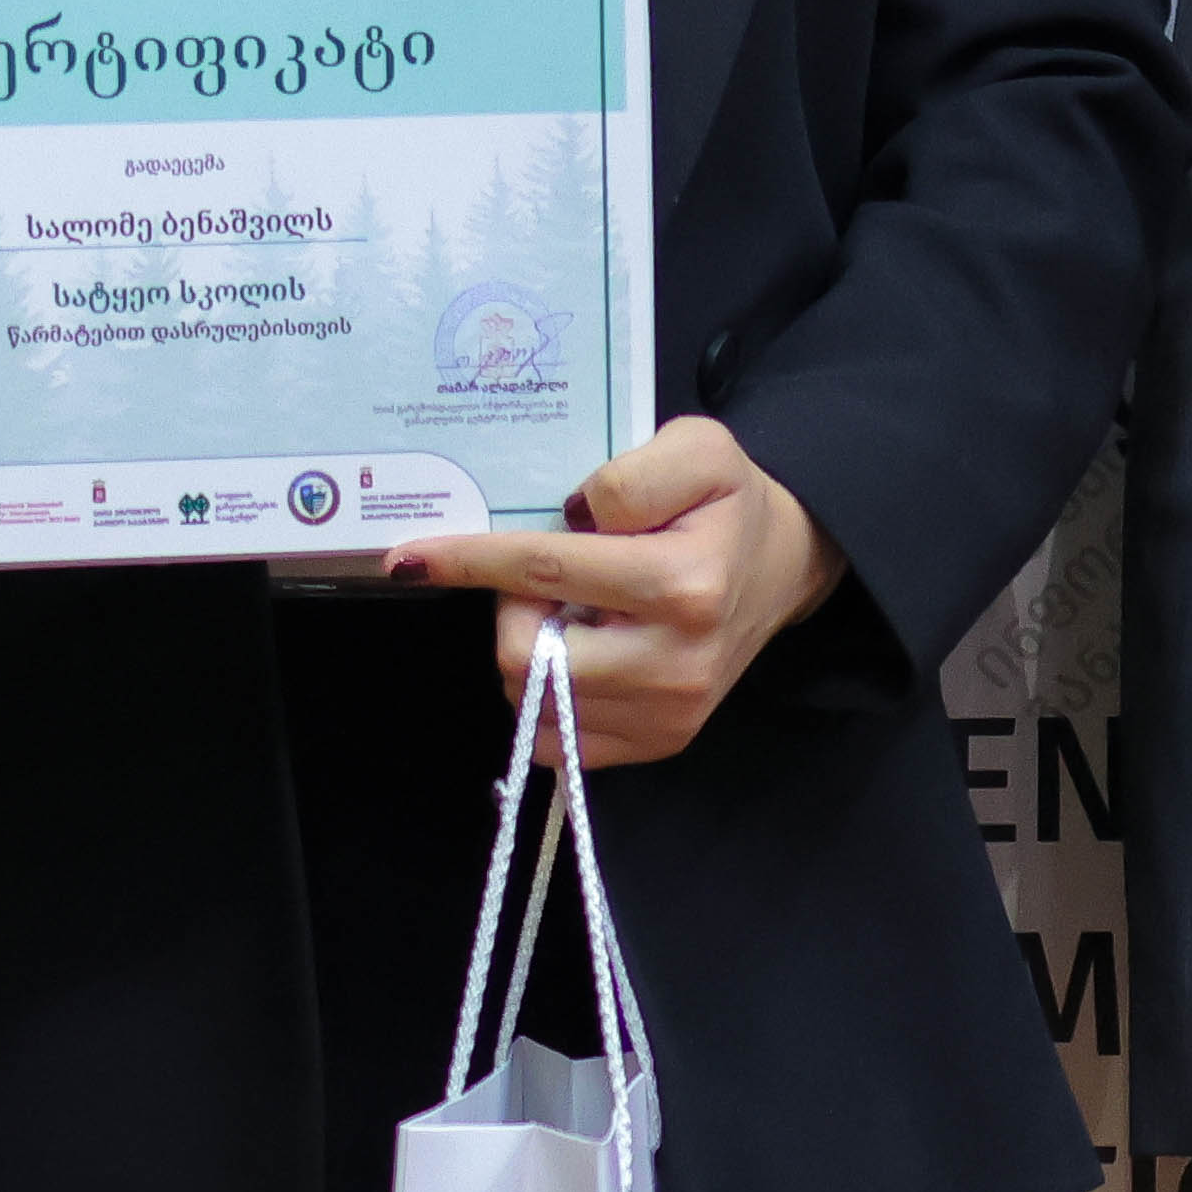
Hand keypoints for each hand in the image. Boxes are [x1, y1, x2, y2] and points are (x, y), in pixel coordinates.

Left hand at [384, 422, 838, 765]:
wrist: (782, 564)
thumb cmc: (728, 502)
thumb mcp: (696, 448)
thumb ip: (630, 476)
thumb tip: (573, 519)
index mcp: (682, 585)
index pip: (544, 573)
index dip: (469, 561)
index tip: (409, 558)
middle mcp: (675, 663)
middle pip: (526, 656)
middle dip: (511, 609)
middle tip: (541, 579)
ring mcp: (669, 715)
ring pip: (534, 702)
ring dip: (528, 651)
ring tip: (569, 613)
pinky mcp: (661, 742)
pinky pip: (556, 743)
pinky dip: (544, 698)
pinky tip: (572, 655)